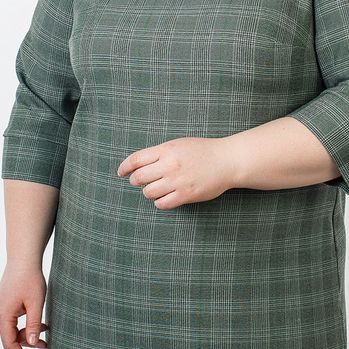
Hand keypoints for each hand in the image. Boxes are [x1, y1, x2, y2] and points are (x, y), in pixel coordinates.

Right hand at [0, 263, 48, 348]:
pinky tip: (38, 321)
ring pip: (11, 330)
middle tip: (45, 342)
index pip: (9, 343)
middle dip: (28, 342)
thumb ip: (33, 325)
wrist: (22, 260)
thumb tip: (32, 343)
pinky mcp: (2, 305)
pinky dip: (24, 324)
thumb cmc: (30, 279)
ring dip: (27, 332)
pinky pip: (12, 321)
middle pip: (10, 337)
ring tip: (45, 328)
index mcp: (3, 316)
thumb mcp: (36, 304)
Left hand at [117, 137, 235, 209]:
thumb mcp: (179, 144)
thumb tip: (138, 164)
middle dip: (135, 181)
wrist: (227, 161)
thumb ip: (160, 153)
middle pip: (138, 177)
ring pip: (148, 192)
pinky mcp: (186, 195)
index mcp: (166, 149)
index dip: (124, 167)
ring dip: (149, 192)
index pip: (135, 160)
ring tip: (156, 189)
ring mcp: (177, 181)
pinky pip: (162, 204)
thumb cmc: (203, 151)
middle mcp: (169, 165)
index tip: (121, 173)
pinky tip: (165, 198)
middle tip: (139, 182)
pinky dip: (160, 202)